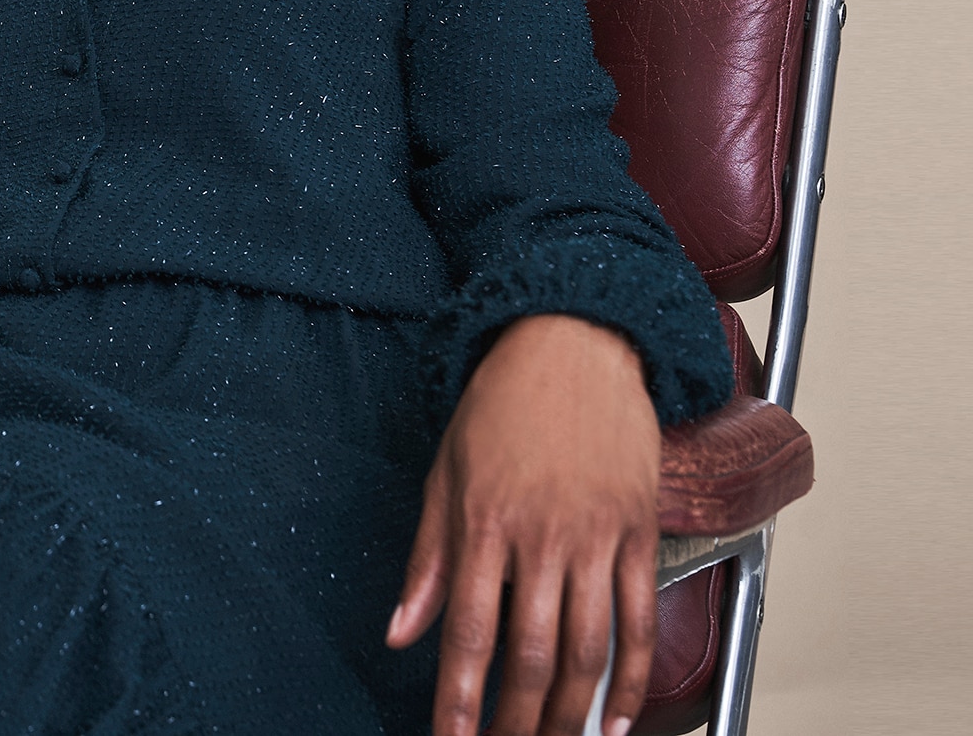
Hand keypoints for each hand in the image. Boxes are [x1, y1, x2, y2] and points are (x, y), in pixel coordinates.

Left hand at [388, 314, 660, 735]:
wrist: (573, 343)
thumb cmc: (500, 405)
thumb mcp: (445, 472)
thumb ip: (428, 559)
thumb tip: (401, 633)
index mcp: (483, 521)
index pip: (467, 630)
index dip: (458, 696)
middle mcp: (541, 535)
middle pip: (532, 653)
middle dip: (518, 719)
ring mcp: (595, 535)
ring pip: (590, 647)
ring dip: (573, 712)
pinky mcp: (637, 530)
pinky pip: (639, 617)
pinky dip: (633, 676)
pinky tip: (617, 716)